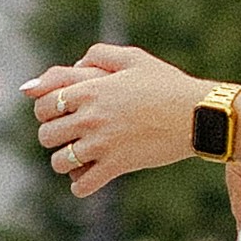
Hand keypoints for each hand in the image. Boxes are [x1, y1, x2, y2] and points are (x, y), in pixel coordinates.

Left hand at [23, 40, 209, 194]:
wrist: (197, 114)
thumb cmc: (167, 84)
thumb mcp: (134, 58)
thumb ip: (100, 54)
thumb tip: (77, 64)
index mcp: (90, 90)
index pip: (43, 104)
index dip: (44, 111)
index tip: (57, 115)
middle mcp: (90, 117)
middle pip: (47, 134)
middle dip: (53, 136)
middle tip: (67, 137)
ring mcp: (102, 144)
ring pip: (60, 161)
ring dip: (64, 161)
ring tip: (78, 158)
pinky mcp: (117, 166)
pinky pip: (83, 185)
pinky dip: (80, 186)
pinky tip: (88, 179)